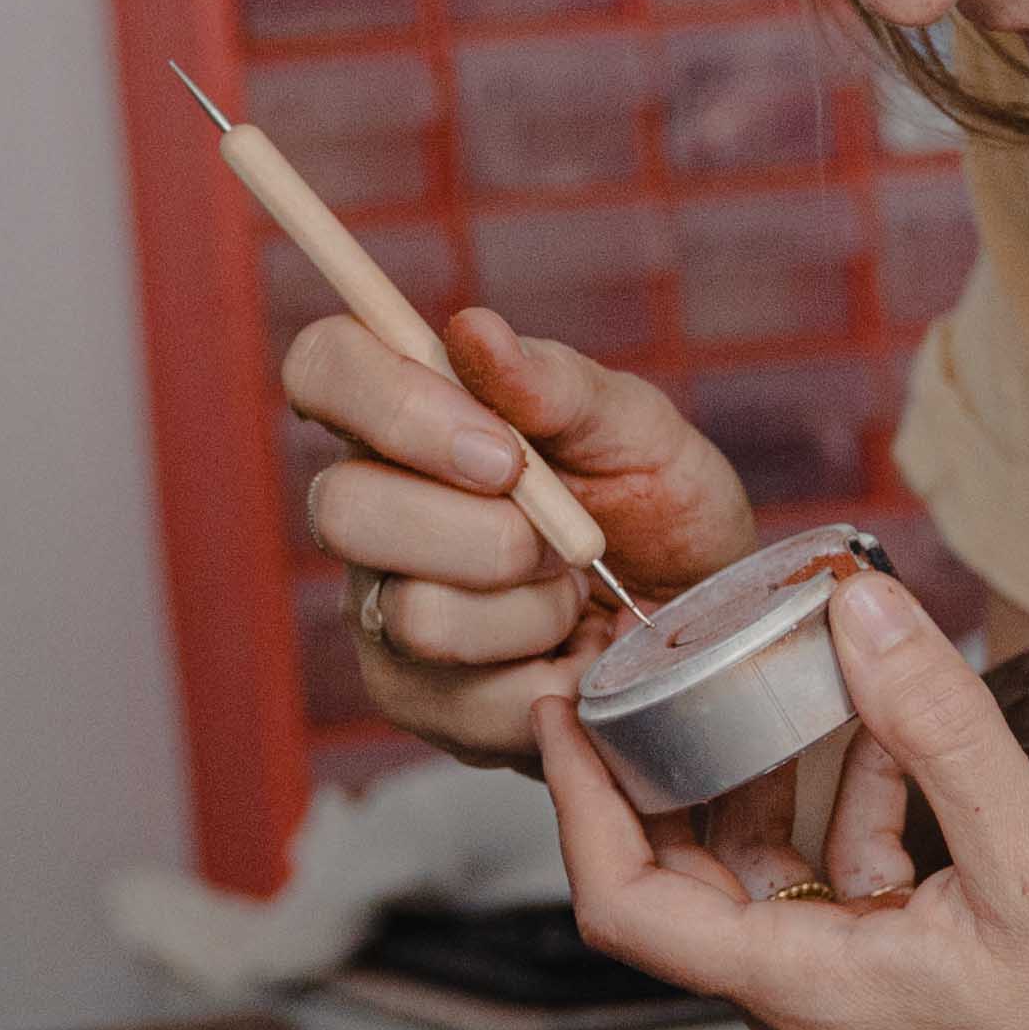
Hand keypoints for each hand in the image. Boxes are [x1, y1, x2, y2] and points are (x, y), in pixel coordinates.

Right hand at [288, 304, 754, 767]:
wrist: (707, 626)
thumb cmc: (662, 507)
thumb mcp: (636, 430)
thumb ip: (556, 383)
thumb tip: (472, 329)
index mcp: (408, 415)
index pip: (321, 368)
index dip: (392, 405)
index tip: (502, 450)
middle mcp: (370, 506)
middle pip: (341, 509)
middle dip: (485, 534)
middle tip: (568, 541)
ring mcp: (379, 608)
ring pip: (415, 615)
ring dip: (532, 611)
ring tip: (575, 600)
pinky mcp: (412, 698)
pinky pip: (463, 700)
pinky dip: (548, 680)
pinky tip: (571, 659)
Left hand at [533, 564, 1028, 1029]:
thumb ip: (940, 728)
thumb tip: (864, 613)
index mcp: (809, 993)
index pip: (626, 902)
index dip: (576, 800)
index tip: (562, 705)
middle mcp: (813, 1012)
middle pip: (684, 878)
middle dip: (665, 763)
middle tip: (657, 656)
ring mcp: (860, 1010)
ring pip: (768, 875)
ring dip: (769, 773)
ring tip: (783, 665)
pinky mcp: (913, 995)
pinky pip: (843, 887)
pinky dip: (849, 807)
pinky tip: (893, 739)